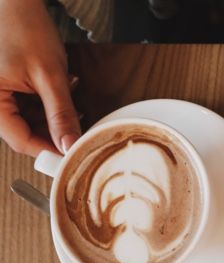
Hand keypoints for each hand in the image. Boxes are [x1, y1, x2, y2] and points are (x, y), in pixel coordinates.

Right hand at [0, 0, 80, 155]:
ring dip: (54, 119)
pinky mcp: (8, 89)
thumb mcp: (50, 76)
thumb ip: (60, 113)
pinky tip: (64, 93)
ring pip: (30, 122)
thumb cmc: (26, 30)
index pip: (20, 140)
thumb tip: (70, 145)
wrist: (17, 4)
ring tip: (74, 105)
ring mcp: (0, 96)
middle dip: (54, 133)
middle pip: (24, 133)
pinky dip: (48, 106)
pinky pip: (29, 108)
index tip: (75, 152)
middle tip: (81, 130)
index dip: (49, 149)